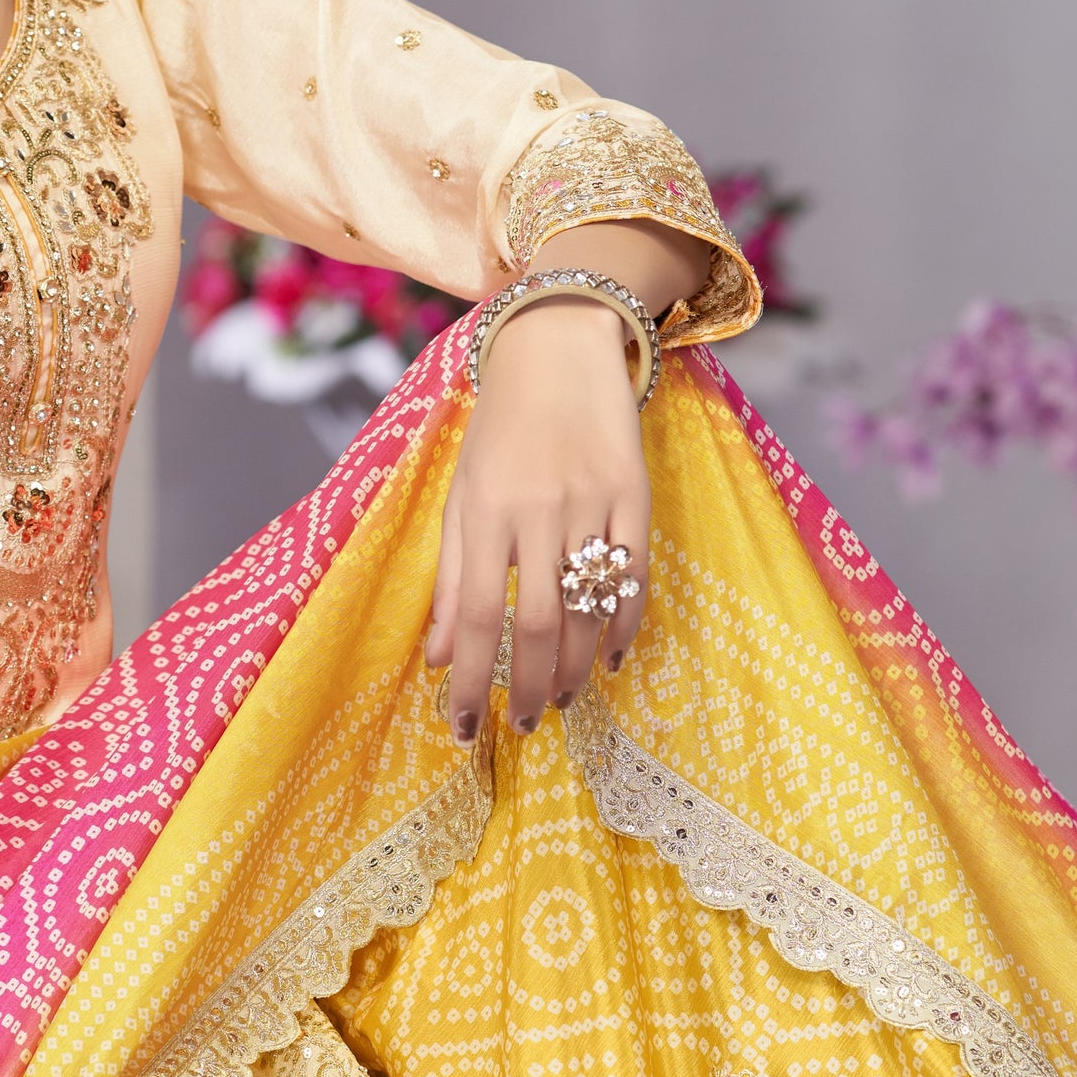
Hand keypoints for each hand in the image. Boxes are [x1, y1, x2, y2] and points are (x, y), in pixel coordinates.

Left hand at [424, 297, 649, 740]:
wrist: (559, 348)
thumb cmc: (499, 430)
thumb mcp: (461, 496)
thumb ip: (449, 578)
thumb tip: (438, 657)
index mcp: (486, 512)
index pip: (477, 617)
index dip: (472, 681)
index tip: (466, 728)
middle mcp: (539, 511)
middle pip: (538, 624)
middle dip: (529, 688)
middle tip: (524, 725)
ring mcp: (593, 503)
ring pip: (589, 608)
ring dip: (575, 668)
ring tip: (561, 699)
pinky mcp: (637, 495)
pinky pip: (636, 577)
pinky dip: (625, 626)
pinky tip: (612, 659)